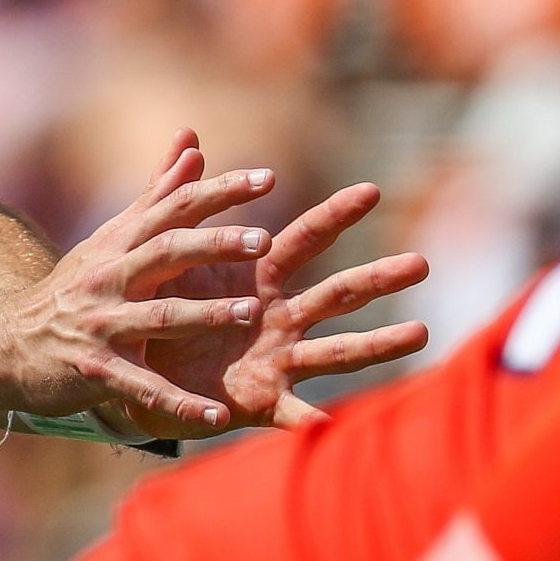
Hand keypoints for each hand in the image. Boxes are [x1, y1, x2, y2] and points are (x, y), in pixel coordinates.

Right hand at [0, 134, 290, 430]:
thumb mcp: (111, 239)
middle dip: (214, 245)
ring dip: (204, 314)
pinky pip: (143, 386)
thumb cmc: (74, 289)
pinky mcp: (96, 370)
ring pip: (157, 316)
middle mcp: (109, 277)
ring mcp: (101, 323)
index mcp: (119, 244)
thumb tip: (192, 143)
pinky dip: (179, 403)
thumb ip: (157, 194)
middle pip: (166, 253)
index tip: (267, 178)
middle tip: (265, 240)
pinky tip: (215, 415)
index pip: (173, 209)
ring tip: (249, 313)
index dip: (218, 192)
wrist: (5, 343)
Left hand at [134, 130, 429, 440]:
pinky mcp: (261, 400)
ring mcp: (279, 360)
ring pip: (335, 351)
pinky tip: (330, 424)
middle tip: (423, 262)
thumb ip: (180, 195)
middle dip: (378, 277)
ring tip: (420, 333)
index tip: (371, 190)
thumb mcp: (168, 249)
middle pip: (338, 293)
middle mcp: (281, 318)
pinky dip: (310, 419)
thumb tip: (187, 136)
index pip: (304, 239)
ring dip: (377, 343)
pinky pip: (292, 413)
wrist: (135, 364)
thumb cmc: (162, 302)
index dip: (335, 215)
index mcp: (259, 278)